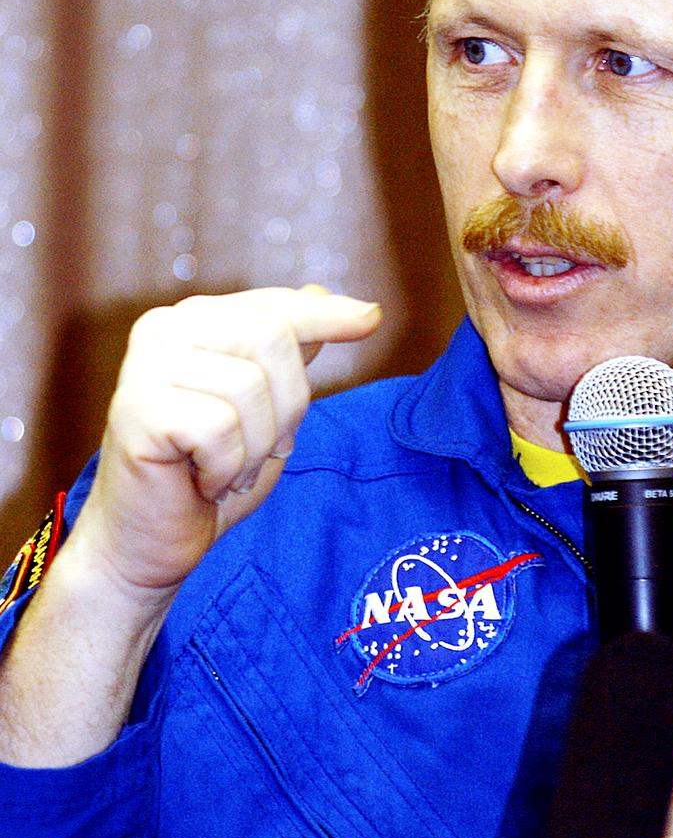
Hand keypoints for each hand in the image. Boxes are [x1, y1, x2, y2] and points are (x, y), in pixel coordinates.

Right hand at [71, 285, 380, 602]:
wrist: (146, 544)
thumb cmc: (208, 477)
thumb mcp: (265, 410)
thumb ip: (285, 353)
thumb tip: (322, 293)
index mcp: (195, 320)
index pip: (275, 307)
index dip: (326, 317)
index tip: (372, 319)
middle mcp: (165, 328)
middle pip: (272, 337)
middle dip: (290, 405)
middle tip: (268, 448)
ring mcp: (145, 365)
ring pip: (250, 386)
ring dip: (256, 445)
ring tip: (230, 470)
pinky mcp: (136, 409)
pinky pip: (220, 427)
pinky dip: (227, 467)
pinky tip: (204, 482)